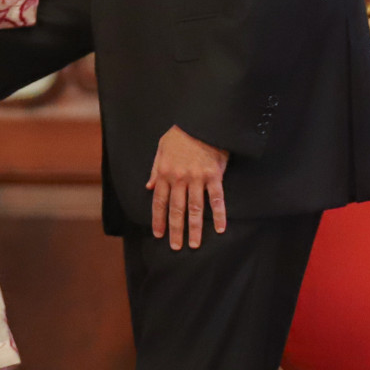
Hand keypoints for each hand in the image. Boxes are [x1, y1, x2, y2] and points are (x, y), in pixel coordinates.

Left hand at [147, 126, 228, 249]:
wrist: (201, 122)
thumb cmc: (180, 135)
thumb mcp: (161, 148)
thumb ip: (155, 169)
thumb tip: (149, 187)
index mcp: (164, 173)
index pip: (159, 202)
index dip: (159, 219)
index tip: (159, 234)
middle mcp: (179, 178)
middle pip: (176, 209)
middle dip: (175, 230)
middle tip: (176, 247)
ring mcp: (197, 178)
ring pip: (195, 208)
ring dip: (194, 228)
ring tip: (195, 244)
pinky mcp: (214, 176)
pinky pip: (217, 199)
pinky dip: (219, 215)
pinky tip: (220, 229)